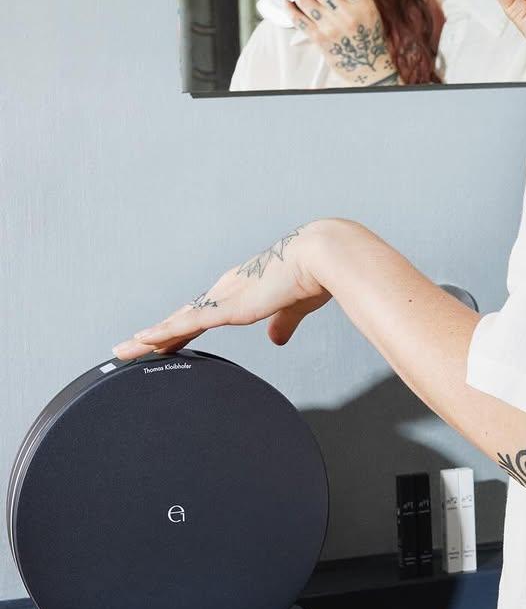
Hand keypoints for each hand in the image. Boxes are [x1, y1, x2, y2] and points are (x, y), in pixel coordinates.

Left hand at [110, 224, 331, 360]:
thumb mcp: (294, 307)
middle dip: (157, 335)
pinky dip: (164, 333)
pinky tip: (143, 341)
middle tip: (132, 348)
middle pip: (183, 317)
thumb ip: (283, 323)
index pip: (205, 314)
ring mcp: (224, 298)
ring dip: (149, 338)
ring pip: (177, 321)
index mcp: (242, 289)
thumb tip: (276, 339)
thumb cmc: (312, 276)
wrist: (320, 256)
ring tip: (123, 351)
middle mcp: (226, 290)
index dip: (184, 329)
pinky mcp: (228, 306)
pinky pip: (188, 323)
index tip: (166, 341)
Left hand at [285, 0, 399, 86]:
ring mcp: (330, 26)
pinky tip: (287, 2)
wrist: (368, 65)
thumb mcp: (371, 10)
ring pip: (305, 0)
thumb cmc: (369, 38)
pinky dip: (290, 8)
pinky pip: (299, 19)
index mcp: (361, 3)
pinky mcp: (318, 37)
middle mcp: (345, 13)